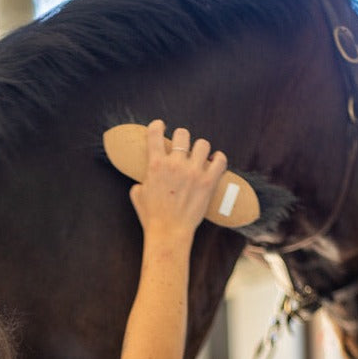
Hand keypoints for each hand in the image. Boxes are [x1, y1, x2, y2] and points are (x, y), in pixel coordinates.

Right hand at [128, 120, 226, 239]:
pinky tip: (215, 161)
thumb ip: (140, 182)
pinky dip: (218, 159)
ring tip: (200, 157)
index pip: (155, 133)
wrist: (168, 232)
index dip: (157, 126)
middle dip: (182, 139)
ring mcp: (193, 172)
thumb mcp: (137, 195)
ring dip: (201, 149)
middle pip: (182, 134)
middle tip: (183, 148)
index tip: (160, 126)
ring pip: (203, 144)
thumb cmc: (152, 217)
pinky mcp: (208, 182)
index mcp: (156, 165)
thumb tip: (143, 181)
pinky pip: (220, 160)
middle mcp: (175, 164)